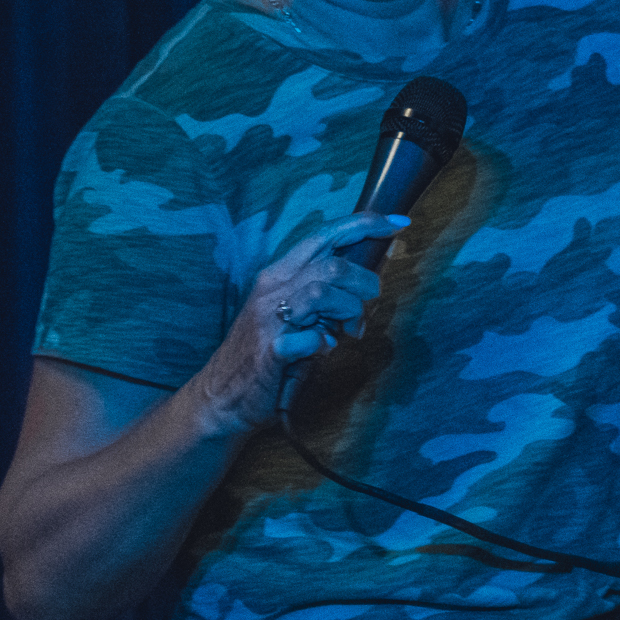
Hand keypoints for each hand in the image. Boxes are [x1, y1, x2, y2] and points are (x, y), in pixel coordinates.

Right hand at [187, 210, 409, 435]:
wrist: (221, 397)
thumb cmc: (267, 353)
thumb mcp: (299, 313)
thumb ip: (330, 292)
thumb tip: (374, 269)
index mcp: (280, 273)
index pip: (325, 234)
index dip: (366, 224)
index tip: (399, 222)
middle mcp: (272, 287)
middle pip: (332, 264)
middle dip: (364, 283)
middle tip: (364, 308)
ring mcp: (268, 318)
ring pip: (322, 292)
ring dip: (347, 311)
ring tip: (346, 332)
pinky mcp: (269, 351)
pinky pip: (304, 338)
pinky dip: (321, 344)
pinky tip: (321, 350)